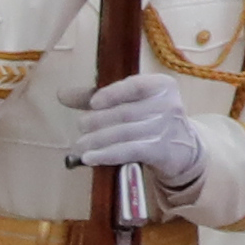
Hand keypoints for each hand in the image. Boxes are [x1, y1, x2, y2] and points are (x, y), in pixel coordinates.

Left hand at [74, 70, 206, 197]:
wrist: (183, 147)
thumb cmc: (150, 119)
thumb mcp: (132, 102)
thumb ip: (98, 97)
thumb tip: (62, 94)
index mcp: (161, 86)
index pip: (136, 86)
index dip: (113, 94)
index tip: (93, 103)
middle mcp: (169, 104)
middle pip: (125, 112)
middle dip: (98, 121)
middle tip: (80, 127)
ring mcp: (167, 129)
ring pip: (125, 133)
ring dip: (97, 140)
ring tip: (79, 146)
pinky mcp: (162, 150)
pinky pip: (130, 151)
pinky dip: (107, 154)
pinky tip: (90, 158)